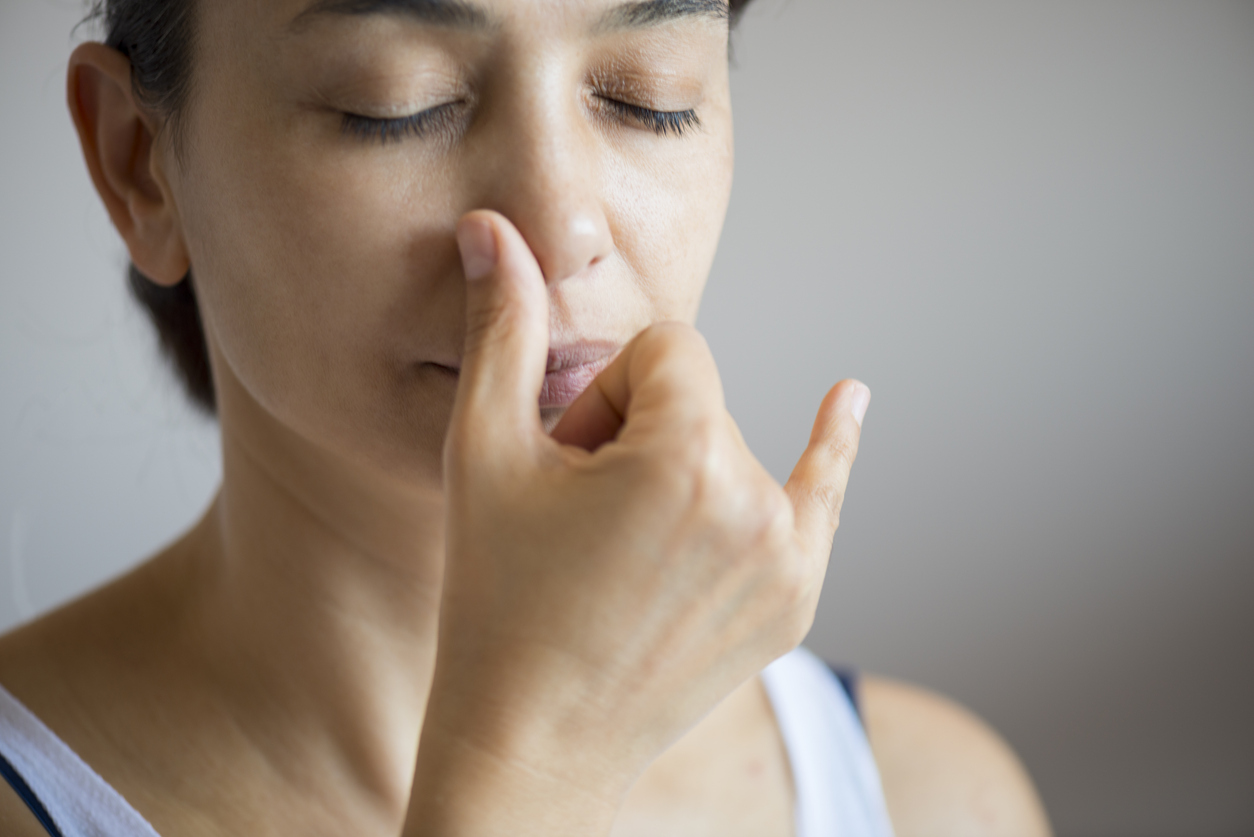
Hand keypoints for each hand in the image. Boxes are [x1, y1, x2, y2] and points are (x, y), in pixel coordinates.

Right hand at [405, 210, 869, 835]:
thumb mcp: (484, 454)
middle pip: (703, 398)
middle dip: (640, 433)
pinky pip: (823, 494)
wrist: (534, 744)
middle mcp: (757, 502)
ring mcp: (789, 557)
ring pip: (735, 446)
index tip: (570, 463)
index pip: (668, 351)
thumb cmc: (494, 599)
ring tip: (620, 551)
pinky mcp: (795, 596)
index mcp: (688, 457)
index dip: (606, 396)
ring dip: (679, 471)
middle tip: (584, 519)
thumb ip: (501, 329)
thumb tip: (491, 226)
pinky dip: (832, 448)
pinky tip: (849, 399)